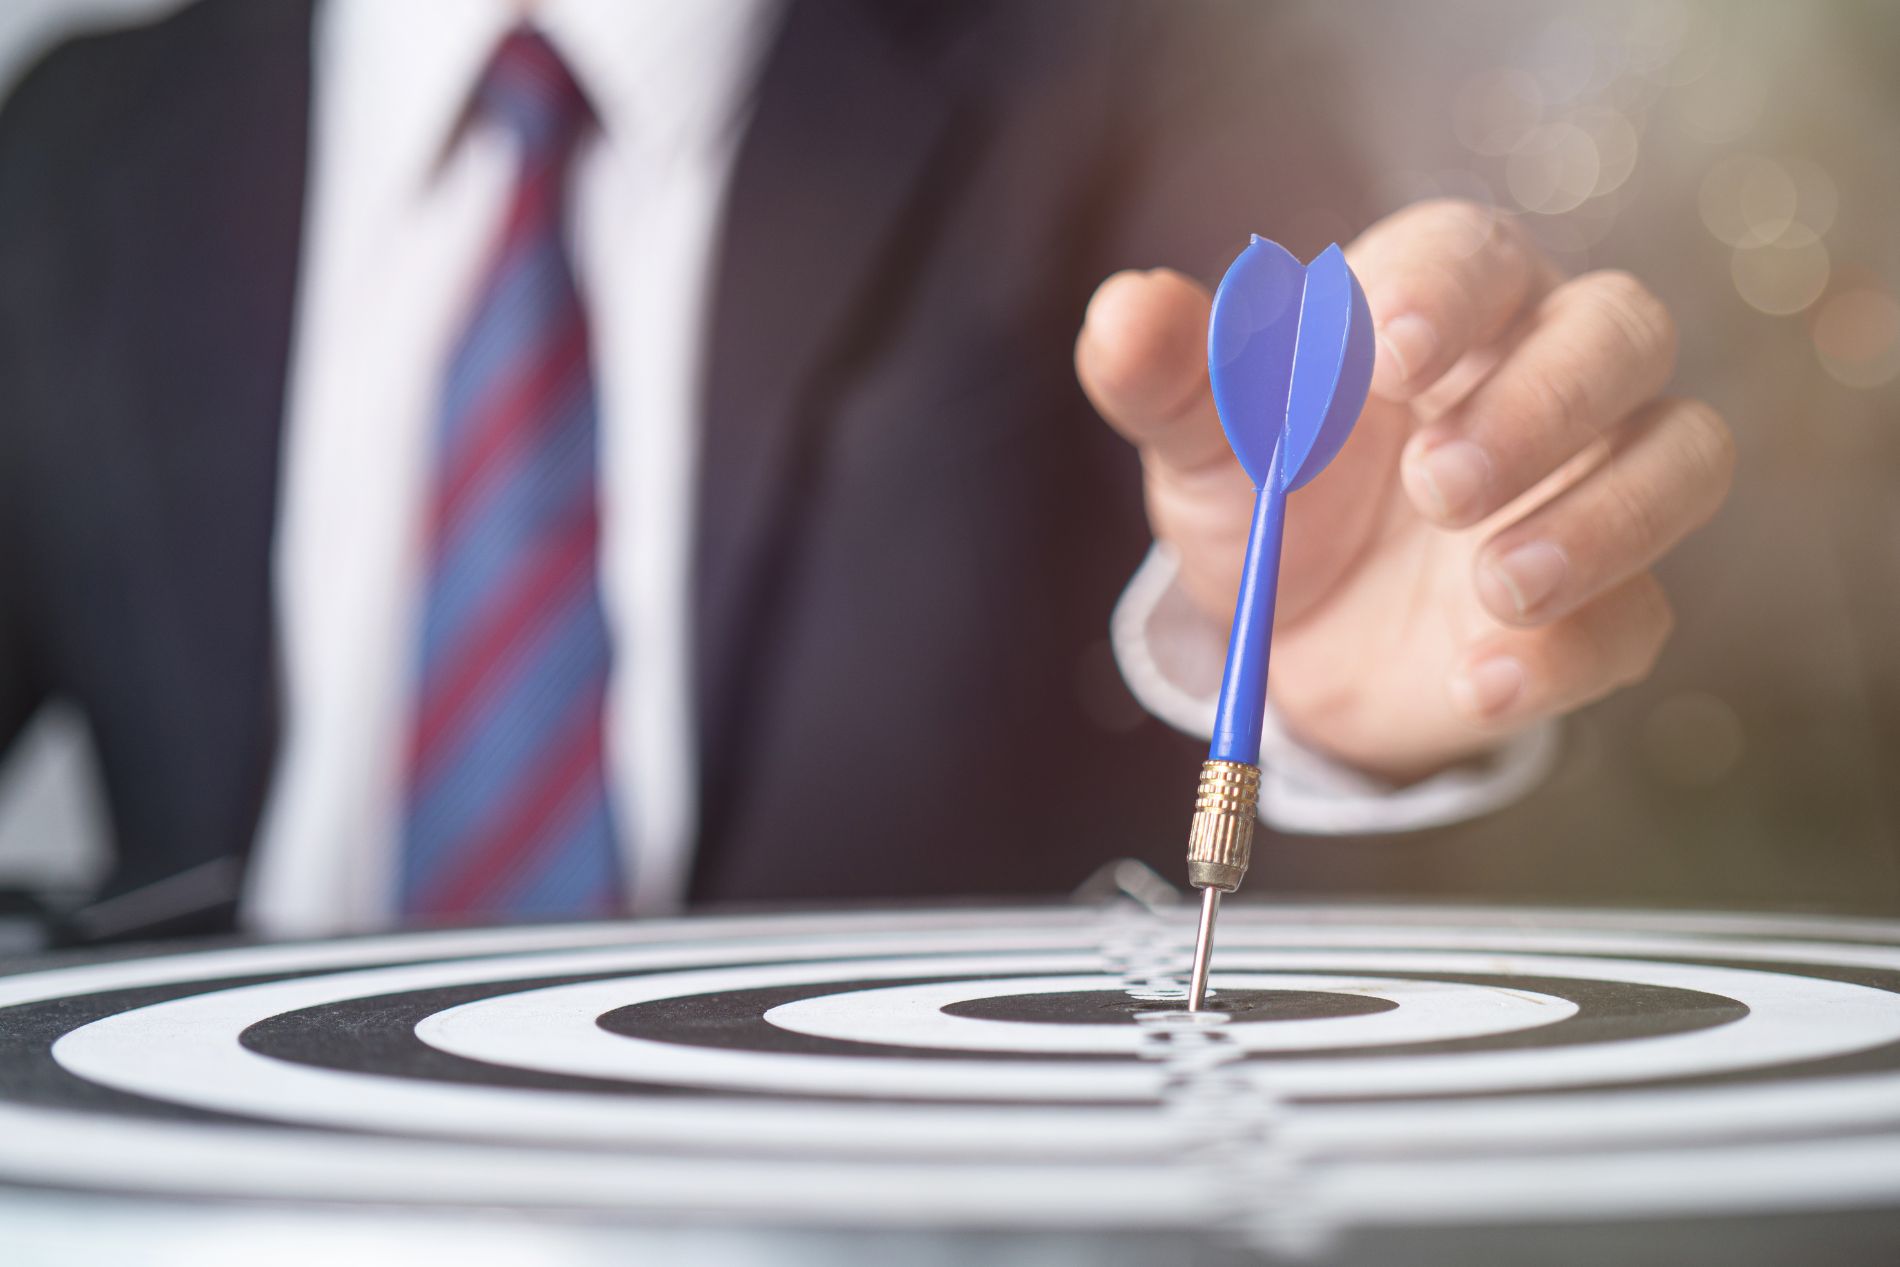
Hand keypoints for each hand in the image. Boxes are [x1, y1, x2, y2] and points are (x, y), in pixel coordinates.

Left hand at [1077, 200, 1734, 780]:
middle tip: (1436, 482)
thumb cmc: (1264, 496)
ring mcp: (1589, 491)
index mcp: (1439, 306)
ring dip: (1600, 518)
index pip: (1476, 253)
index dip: (1448, 291)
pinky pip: (1639, 616)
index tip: (1393, 351)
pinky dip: (1570, 651)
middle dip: (1541, 403)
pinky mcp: (1603, 608)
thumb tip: (1123, 311)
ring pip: (1680, 455)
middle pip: (1619, 333)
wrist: (1292, 638)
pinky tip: (1481, 680)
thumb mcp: (1202, 443)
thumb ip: (1170, 376)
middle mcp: (1542, 376)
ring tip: (1492, 585)